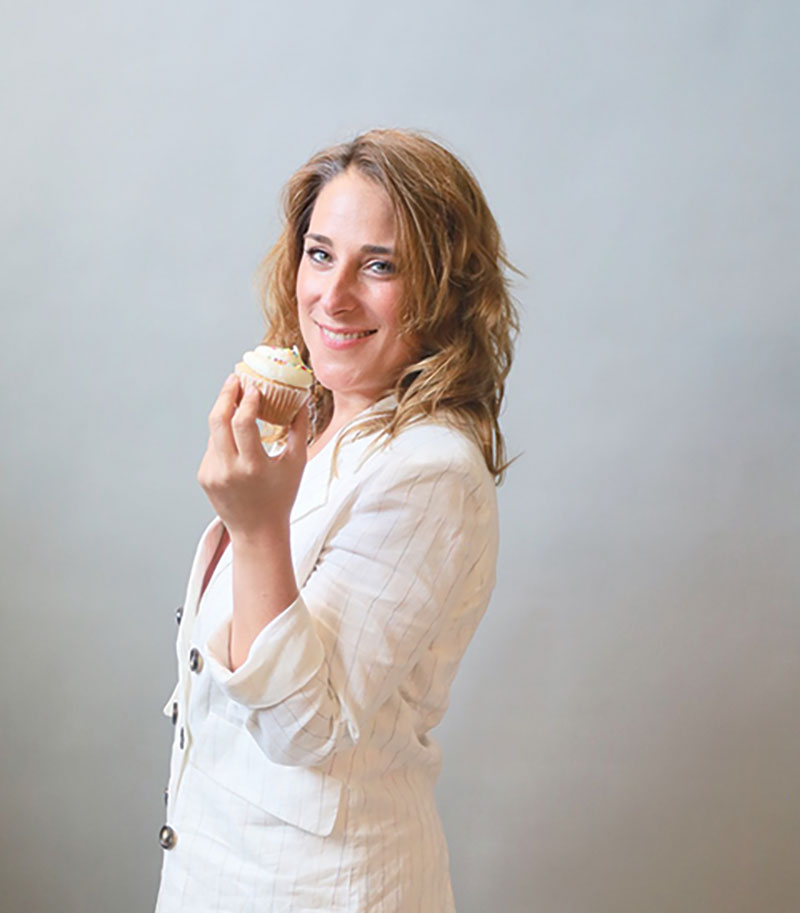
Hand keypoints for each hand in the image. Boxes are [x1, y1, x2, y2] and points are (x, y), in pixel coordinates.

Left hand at [197, 374, 307, 540]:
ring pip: (214, 431)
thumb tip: (301, 398)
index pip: (243, 423)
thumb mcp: (296, 463)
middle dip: (225, 394)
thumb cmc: (281, 497)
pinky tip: (236, 435)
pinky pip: (213, 446)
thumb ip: (298, 428)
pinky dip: (224, 435)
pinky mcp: (204, 476)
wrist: (257, 531)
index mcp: (253, 466)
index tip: (254, 385)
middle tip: (235, 379)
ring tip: (236, 398)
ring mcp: (212, 473)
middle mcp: (228, 469)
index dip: (247, 399)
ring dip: (225, 413)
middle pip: (217, 420)